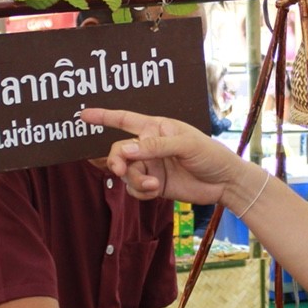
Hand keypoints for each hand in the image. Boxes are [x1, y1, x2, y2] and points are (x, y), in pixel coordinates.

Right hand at [79, 108, 244, 204]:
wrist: (225, 183)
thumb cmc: (210, 154)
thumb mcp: (185, 145)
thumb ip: (154, 146)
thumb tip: (125, 149)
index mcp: (156, 128)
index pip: (124, 119)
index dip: (104, 116)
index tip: (82, 115)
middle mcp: (149, 146)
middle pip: (119, 152)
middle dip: (117, 161)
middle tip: (121, 170)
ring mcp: (151, 166)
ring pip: (126, 173)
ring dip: (134, 181)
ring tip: (152, 186)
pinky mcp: (154, 185)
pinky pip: (134, 189)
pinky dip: (140, 192)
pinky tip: (155, 192)